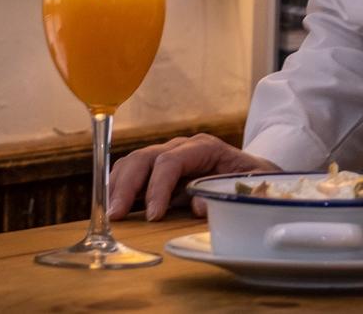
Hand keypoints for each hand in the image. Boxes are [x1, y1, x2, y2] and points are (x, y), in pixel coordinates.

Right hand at [107, 133, 278, 220]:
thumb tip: (198, 205)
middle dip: (127, 185)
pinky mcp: (159, 169)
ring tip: (110, 212)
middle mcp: (182, 147)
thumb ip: (224, 194)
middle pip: (145, 157)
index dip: (158, 186)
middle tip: (116, 215)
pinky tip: (112, 205)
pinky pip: (132, 171)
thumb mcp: (248, 186)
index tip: (153, 215)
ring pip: (134, 161)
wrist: (253, 172)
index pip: (171, 160)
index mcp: (204, 147)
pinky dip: (119, 186)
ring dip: (117, 185)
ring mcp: (168, 155)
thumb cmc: (251, 179)